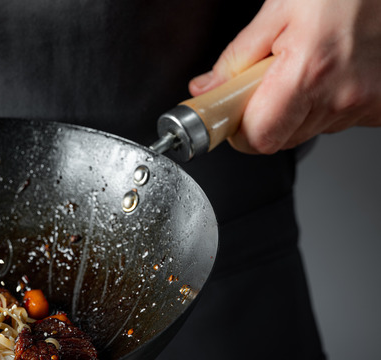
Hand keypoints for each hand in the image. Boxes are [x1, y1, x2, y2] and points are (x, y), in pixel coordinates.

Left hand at [188, 0, 380, 153]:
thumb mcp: (277, 11)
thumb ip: (235, 59)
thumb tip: (206, 90)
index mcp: (309, 72)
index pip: (259, 137)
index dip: (238, 129)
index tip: (231, 114)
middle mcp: (342, 96)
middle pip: (281, 138)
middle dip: (265, 116)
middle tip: (268, 80)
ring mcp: (366, 105)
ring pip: (308, 131)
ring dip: (297, 109)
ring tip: (307, 67)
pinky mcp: (380, 108)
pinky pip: (337, 121)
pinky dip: (326, 104)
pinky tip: (331, 74)